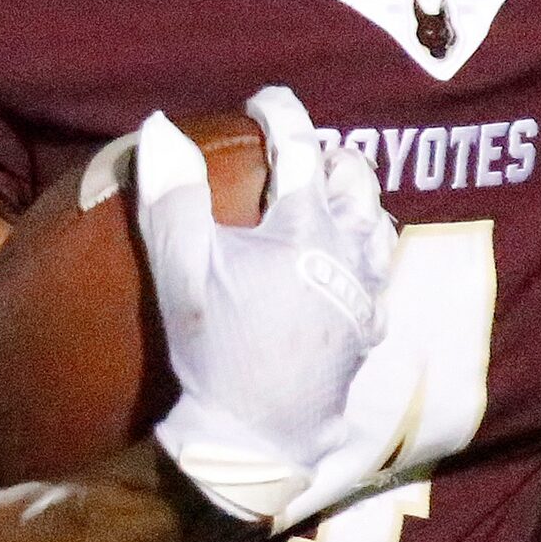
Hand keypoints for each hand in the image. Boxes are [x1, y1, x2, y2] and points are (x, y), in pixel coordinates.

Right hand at [135, 86, 400, 530]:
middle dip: (331, 156)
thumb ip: (171, 194)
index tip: (264, 101)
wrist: (255, 440)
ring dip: (357, 202)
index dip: (282, 112)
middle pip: (356, 180)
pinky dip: (366, 253)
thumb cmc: (212, 351)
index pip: (300, 147)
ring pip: (379, 224)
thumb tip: (158, 126)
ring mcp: (365, 294)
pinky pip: (382, 275)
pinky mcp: (370, 331)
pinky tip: (346, 266)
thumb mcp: (181, 269)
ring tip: (330, 200)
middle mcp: (348, 253)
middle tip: (303, 154)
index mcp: (305, 227)